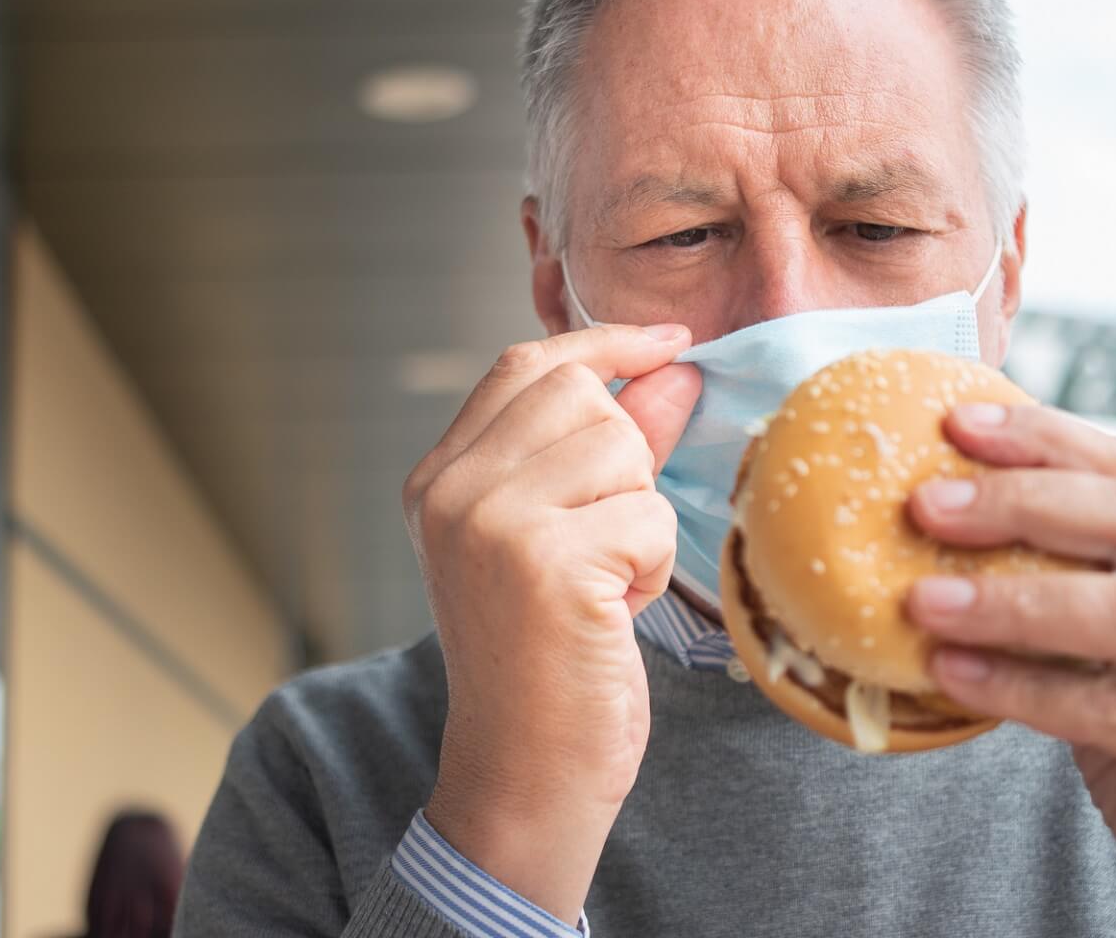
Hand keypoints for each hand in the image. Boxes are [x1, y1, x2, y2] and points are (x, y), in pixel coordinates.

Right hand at [403, 323, 700, 924]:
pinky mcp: (544, 561)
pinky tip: (616, 612)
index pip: (525, 365)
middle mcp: (450, 491)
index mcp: (439, 479)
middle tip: (608, 541)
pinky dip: (655, 566)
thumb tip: (675, 368)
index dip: (605, 343)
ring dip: (643, 519)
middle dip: (626, 461)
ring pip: (622, 451)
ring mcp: (489, 522)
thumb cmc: (554, 658)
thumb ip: (614, 447)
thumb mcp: (570, 535)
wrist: (526, 773)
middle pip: (582, 396)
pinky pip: (649, 515)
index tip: (671, 342)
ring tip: (607, 582)